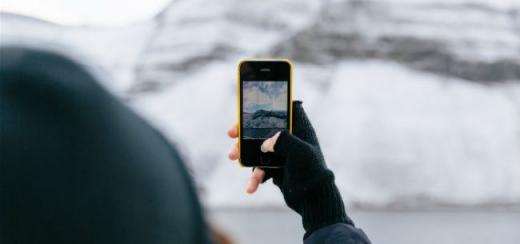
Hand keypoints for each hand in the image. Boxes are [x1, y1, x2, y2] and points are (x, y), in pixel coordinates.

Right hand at [227, 101, 351, 232]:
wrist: (313, 199)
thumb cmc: (311, 172)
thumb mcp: (300, 152)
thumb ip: (283, 141)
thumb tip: (266, 143)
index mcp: (298, 130)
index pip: (280, 112)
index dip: (264, 110)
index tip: (247, 113)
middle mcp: (290, 139)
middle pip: (263, 130)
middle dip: (246, 133)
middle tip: (231, 134)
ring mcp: (282, 154)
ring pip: (258, 149)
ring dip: (244, 154)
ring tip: (233, 158)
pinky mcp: (277, 168)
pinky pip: (261, 168)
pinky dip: (255, 176)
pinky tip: (251, 187)